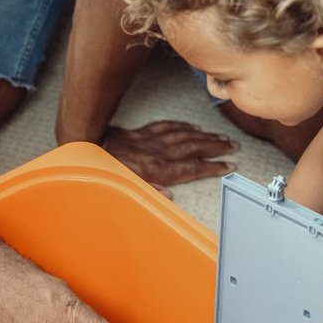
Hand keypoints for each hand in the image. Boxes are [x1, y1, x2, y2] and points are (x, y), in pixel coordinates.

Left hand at [101, 122, 237, 189]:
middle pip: (194, 148)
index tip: (229, 166)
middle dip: (216, 147)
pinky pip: (168, 126)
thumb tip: (170, 197)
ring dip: (205, 136)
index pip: (192, 168)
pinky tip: (194, 127)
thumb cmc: (107, 172)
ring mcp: (152, 140)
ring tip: (222, 137)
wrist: (88, 149)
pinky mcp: (143, 131)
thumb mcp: (126, 188)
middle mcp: (159, 153)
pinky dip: (183, 126)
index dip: (213, 167)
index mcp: (157, 170)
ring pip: (185, 135)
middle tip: (234, 147)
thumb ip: (149, 193)